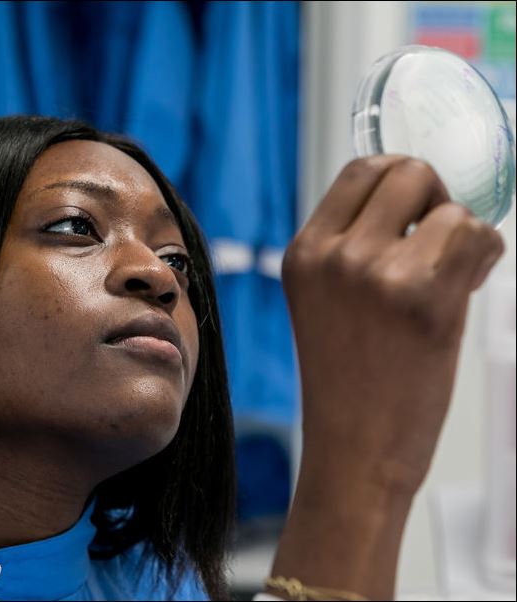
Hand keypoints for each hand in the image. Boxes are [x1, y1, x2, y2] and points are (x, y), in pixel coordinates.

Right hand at [269, 156, 503, 600]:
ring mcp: (376, 273)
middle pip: (406, 170)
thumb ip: (356, 245)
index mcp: (304, 253)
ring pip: (449, 205)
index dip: (398, 180)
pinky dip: (482, 259)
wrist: (354, 450)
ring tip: (447, 278)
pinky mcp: (424, 298)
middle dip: (433, 195)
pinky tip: (461, 293)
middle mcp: (334, 255)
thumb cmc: (345, 381)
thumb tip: (416, 201)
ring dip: (459, 235)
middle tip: (436, 236)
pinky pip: (477, 238)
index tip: (416, 205)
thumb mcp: (325, 300)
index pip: (361, 170)